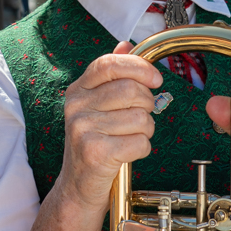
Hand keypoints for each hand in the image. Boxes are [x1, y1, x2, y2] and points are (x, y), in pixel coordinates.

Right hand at [58, 41, 162, 210]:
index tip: (156, 79)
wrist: (78, 186)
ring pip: (140, 118)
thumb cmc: (95, 142)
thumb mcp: (97, 106)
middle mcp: (75, 106)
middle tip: (142, 116)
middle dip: (148, 104)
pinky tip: (128, 152)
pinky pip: (139, 142)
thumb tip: (126, 45)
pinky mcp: (95, 152)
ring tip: (131, 137)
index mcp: (77, 90)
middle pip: (130, 90)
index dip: (138, 67)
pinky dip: (142, 149)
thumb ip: (111, 76)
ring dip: (146, 130)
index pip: (108, 64)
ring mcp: (82, 129)